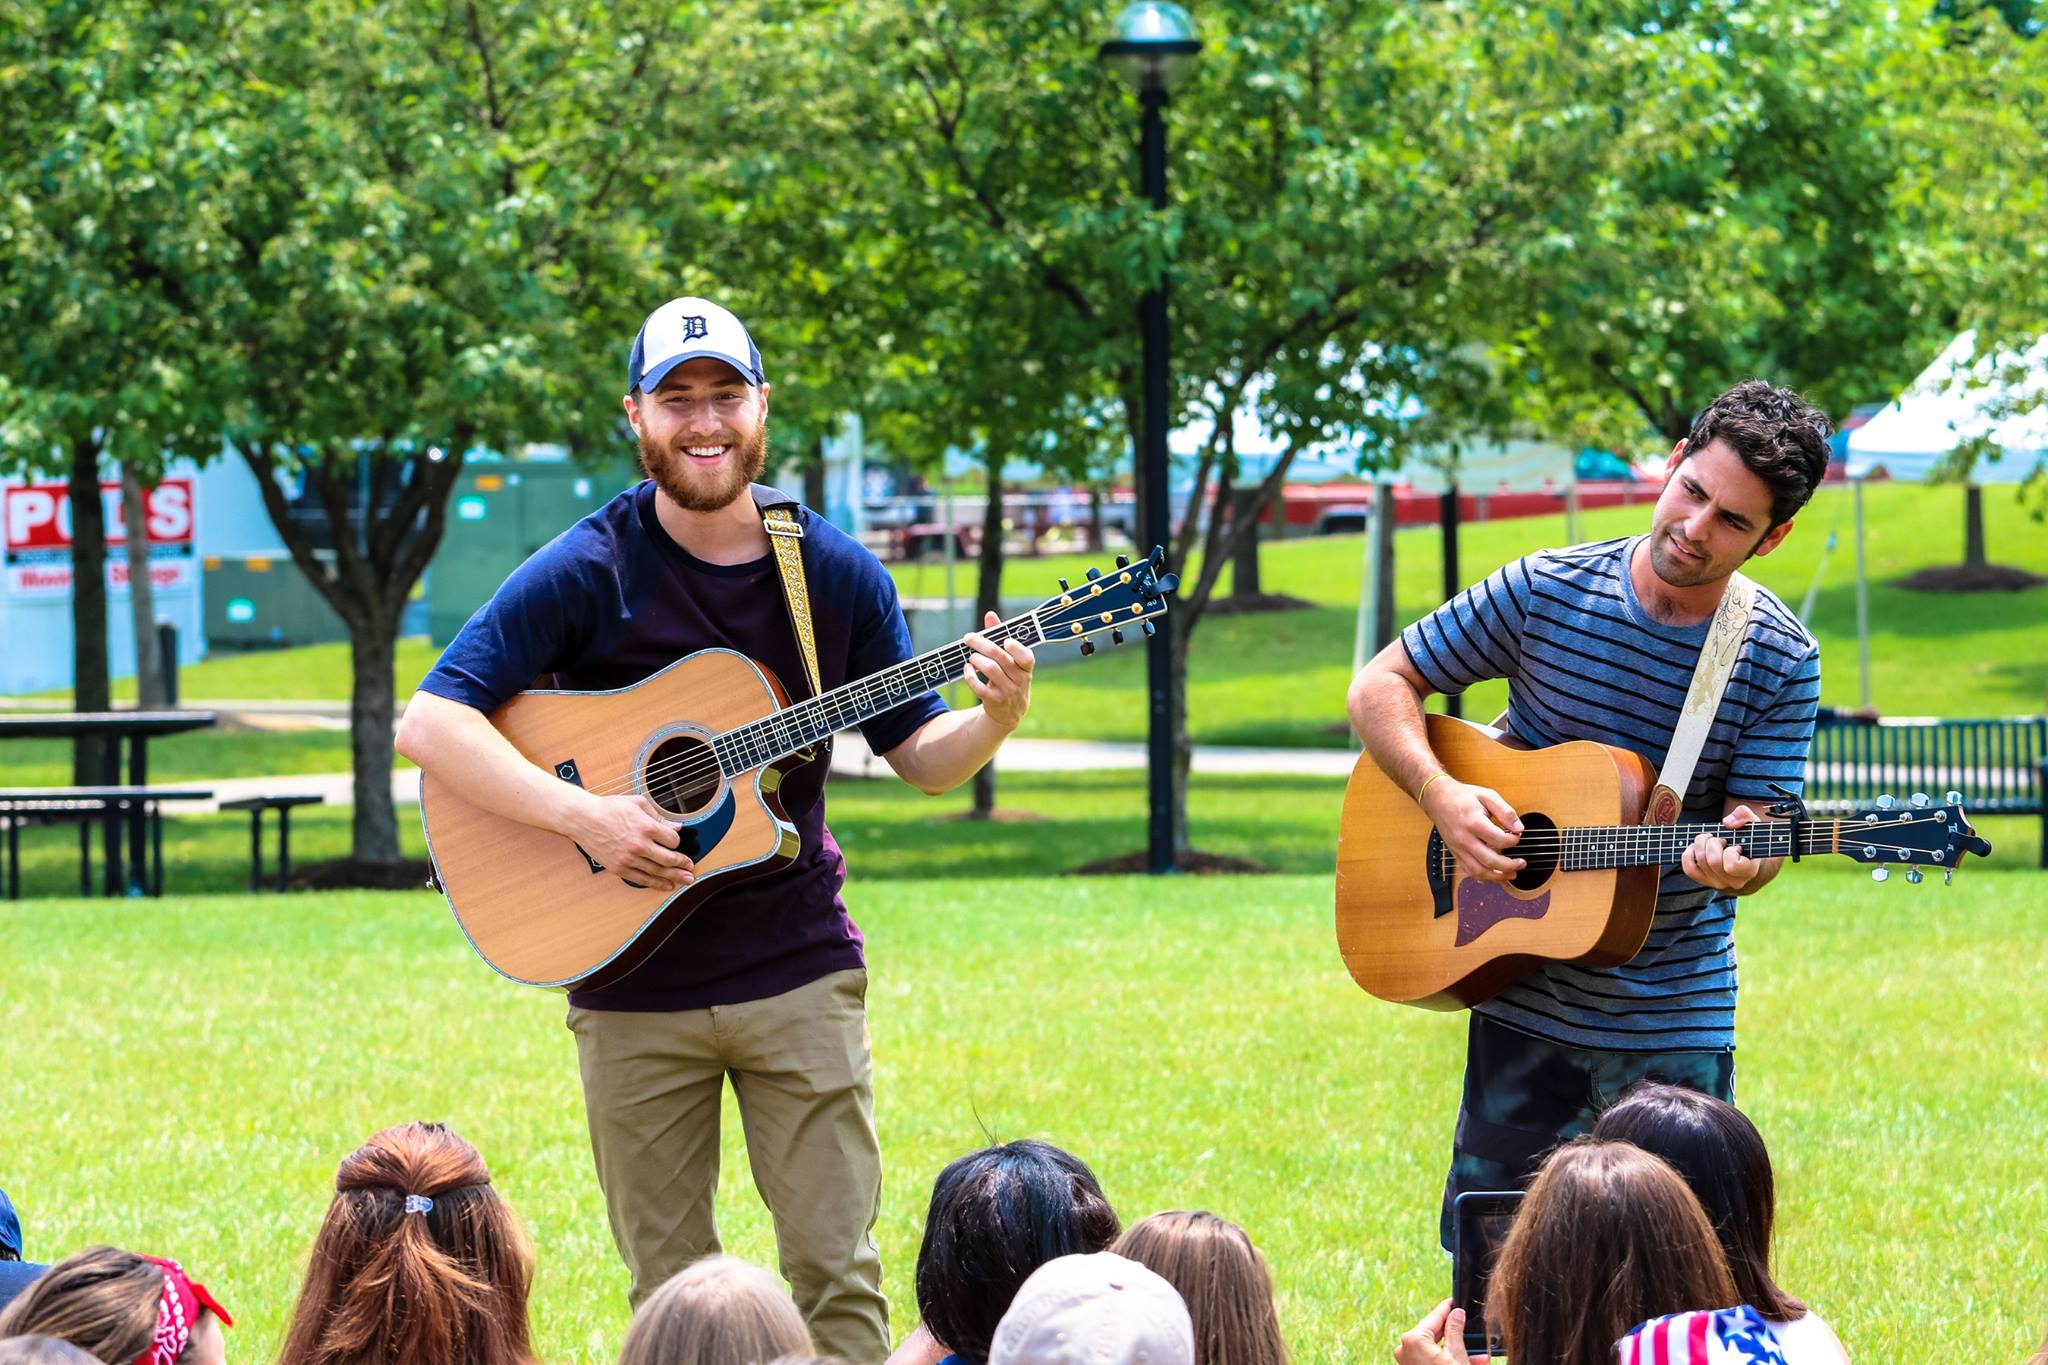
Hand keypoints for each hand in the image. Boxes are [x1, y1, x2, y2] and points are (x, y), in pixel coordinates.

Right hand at [568, 792, 694, 890]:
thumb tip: (677, 827)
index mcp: (646, 827)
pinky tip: (667, 886)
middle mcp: (639, 845)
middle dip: (683, 864)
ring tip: (686, 880)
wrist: (583, 819)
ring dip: (674, 877)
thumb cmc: (609, 808)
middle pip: (669, 859)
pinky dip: (656, 884)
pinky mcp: (619, 868)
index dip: (677, 841)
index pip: (672, 840)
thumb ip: (659, 816)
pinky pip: (642, 879)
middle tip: (691, 868)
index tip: (676, 841)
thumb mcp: (637, 803)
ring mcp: (629, 858)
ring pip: (657, 872)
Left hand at [963, 610, 1033, 730]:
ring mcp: (1008, 692)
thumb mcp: (1009, 661)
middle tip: (969, 638)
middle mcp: (1020, 680)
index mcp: (1026, 668)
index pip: (1026, 657)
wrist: (1008, 713)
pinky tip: (967, 669)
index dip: (1016, 648)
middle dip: (981, 644)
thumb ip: (1000, 637)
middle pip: (1000, 657)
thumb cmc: (1008, 678)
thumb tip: (990, 615)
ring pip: (990, 670)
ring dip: (976, 659)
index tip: (1005, 640)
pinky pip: (979, 687)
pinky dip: (970, 675)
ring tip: (970, 656)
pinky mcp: (994, 702)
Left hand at [1394, 1299, 1487, 1364]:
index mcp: (1413, 1339)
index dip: (1448, 1308)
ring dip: (1458, 1350)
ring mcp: (1408, 1361)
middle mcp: (1405, 1348)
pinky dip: (1450, 1359)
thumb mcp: (1456, 1354)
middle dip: (1458, 1335)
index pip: (1434, 1317)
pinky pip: (1433, 1359)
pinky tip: (1470, 1361)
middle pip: (1435, 1333)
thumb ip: (1455, 1330)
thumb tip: (1456, 1313)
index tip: (1456, 1301)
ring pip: (1437, 1348)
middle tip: (1472, 1329)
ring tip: (1479, 1354)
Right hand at [1420, 776, 1524, 882]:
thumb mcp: (1487, 796)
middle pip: (1490, 861)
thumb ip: (1505, 811)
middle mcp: (1465, 839)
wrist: (1438, 799)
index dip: (1514, 840)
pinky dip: (1483, 877)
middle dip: (1510, 865)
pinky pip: (1468, 871)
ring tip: (1511, 874)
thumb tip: (1519, 828)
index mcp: (1474, 823)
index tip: (1517, 835)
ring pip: (1479, 871)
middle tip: (1522, 863)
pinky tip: (1494, 875)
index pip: (1500, 840)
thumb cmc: (1462, 797)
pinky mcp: (1455, 853)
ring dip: (1498, 876)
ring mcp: (1458, 848)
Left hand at [1682, 804, 1761, 892]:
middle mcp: (1734, 882)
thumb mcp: (1752, 824)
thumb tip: (1727, 822)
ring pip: (1701, 862)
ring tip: (1711, 841)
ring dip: (1701, 844)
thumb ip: (1745, 816)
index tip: (1736, 845)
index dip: (1731, 851)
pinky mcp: (1704, 880)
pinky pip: (1689, 868)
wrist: (1747, 858)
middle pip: (1713, 861)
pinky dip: (1689, 854)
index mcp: (1749, 871)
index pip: (1733, 865)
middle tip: (1720, 839)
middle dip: (1713, 842)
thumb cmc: (1749, 840)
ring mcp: (1718, 883)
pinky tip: (1696, 847)